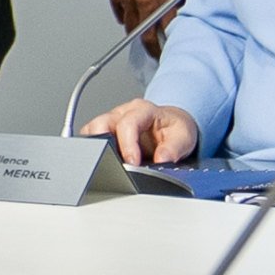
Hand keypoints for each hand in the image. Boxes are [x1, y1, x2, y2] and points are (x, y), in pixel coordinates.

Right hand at [82, 99, 200, 167]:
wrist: (172, 126)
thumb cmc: (174, 129)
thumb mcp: (184, 137)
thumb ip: (174, 149)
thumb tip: (161, 160)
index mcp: (143, 110)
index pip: (127, 124)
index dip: (127, 146)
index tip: (132, 163)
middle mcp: (123, 112)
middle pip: (100, 124)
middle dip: (104, 146)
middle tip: (114, 164)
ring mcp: (111, 120)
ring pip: (90, 131)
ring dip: (96, 148)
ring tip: (109, 163)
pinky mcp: (104, 130)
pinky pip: (90, 138)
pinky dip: (93, 150)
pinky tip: (105, 159)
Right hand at [104, 0, 183, 46]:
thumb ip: (177, 0)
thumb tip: (179, 14)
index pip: (166, 30)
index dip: (165, 43)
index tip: (166, 50)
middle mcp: (146, 2)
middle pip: (146, 35)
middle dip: (151, 46)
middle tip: (154, 52)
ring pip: (130, 26)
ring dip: (136, 30)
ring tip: (141, 32)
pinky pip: (119, 12)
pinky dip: (123, 15)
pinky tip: (128, 14)